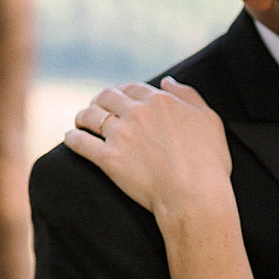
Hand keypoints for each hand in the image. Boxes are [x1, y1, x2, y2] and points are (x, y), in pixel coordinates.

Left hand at [64, 79, 230, 221]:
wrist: (195, 196)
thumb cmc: (208, 162)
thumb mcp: (209, 120)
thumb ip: (187, 95)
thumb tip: (166, 81)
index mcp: (159, 101)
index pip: (132, 88)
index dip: (122, 91)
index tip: (118, 98)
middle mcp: (137, 113)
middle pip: (107, 97)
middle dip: (99, 99)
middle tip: (96, 107)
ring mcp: (120, 135)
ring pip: (90, 116)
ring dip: (83, 115)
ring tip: (80, 121)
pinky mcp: (108, 159)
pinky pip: (80, 142)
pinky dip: (72, 137)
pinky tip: (70, 137)